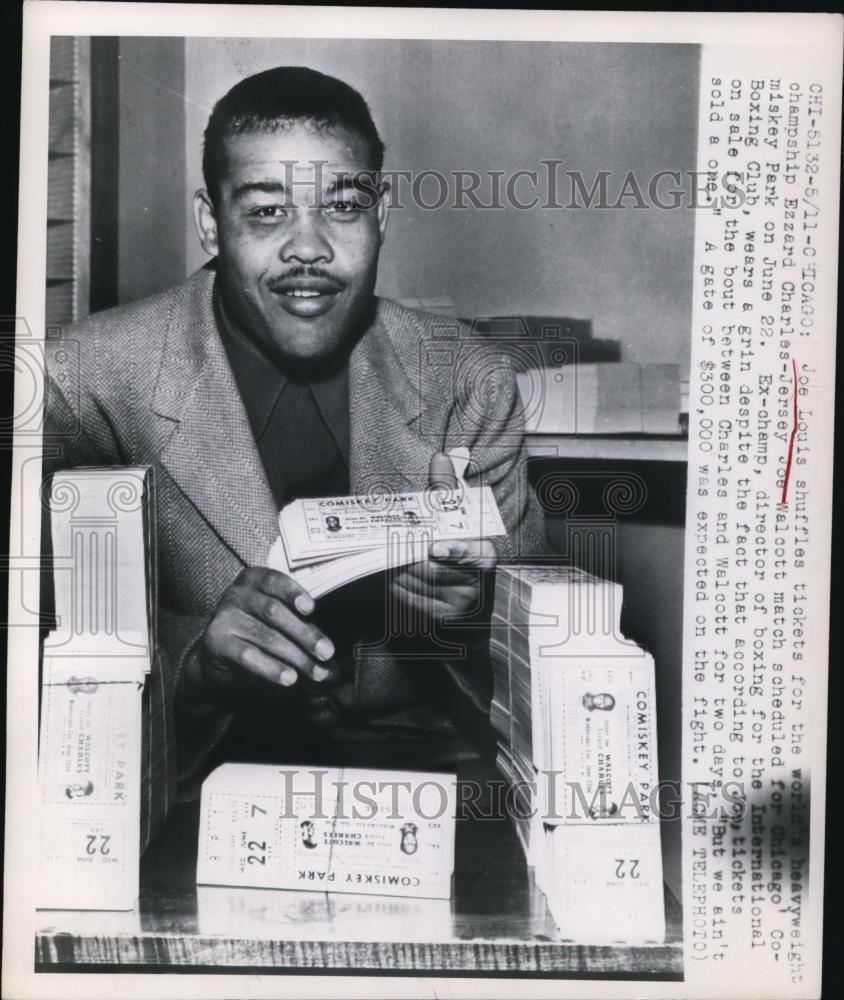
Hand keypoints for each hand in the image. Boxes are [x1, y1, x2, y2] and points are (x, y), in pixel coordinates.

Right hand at [200, 567, 334, 690]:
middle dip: (305, 634)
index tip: (311, 609)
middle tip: (326, 653)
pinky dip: (272, 668)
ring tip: (316, 672)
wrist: (218, 654)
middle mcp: (236, 594)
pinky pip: (248, 655)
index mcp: (253, 580)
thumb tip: (327, 643)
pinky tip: (290, 678)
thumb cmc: (256, 629)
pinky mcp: (215, 641)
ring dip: (295, 656)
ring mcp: (224, 617)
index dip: (293, 593)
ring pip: (265, 636)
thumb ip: (298, 621)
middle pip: (274, 612)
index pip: (274, 581)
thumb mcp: (274, 617)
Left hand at [389, 452, 497, 622]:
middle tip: (389, 545)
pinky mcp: (441, 617)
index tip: (436, 548)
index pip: (472, 554)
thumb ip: (447, 487)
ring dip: (398, 570)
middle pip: (434, 569)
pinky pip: (411, 599)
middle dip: (409, 556)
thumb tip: (442, 456)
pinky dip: (397, 585)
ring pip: (419, 584)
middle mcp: (476, 582)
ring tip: (387, 556)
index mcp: (485, 555)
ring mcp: (459, 603)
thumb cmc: (458, 543)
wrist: (467, 588)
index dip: (455, 551)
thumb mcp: (456, 514)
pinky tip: (391, 574)